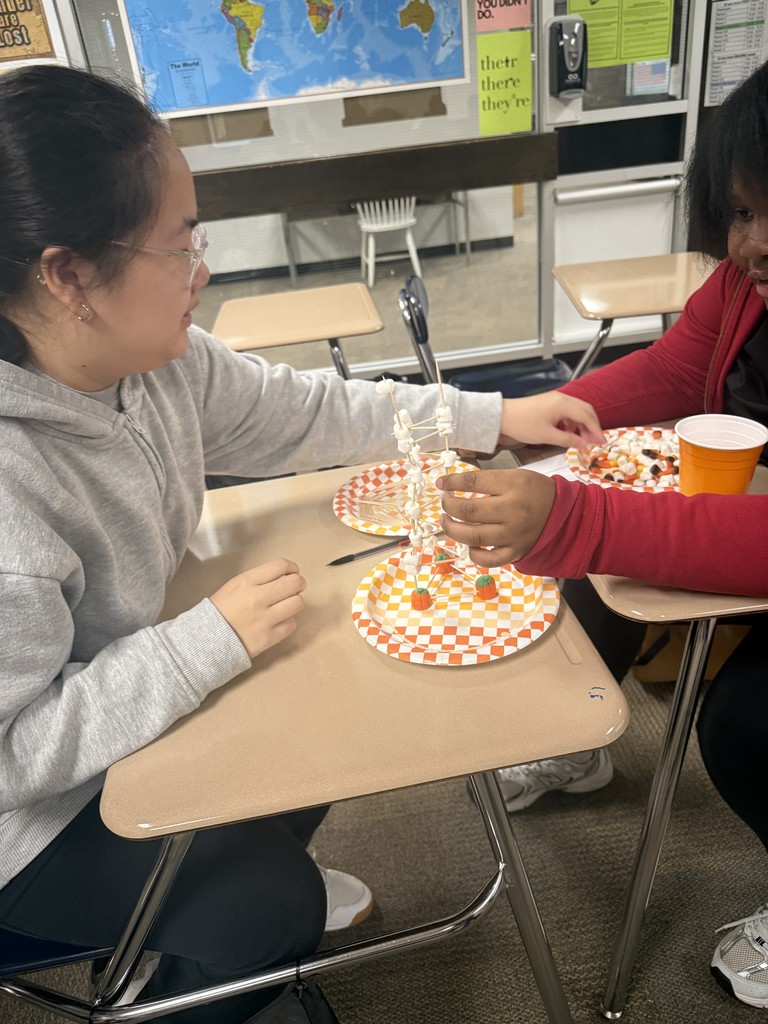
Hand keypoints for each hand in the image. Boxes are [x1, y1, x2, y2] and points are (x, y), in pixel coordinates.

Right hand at [210, 558, 306, 658]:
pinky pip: (291, 624)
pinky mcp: (268, 638)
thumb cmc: (220, 611)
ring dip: (294, 602)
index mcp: (247, 581)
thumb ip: (258, 579)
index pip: (281, 565)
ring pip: (297, 603)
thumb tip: (284, 576)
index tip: (292, 572)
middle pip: (295, 583)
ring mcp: (264, 619)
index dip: (292, 568)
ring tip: (285, 606)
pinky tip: (278, 622)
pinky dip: (287, 622)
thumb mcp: (234, 586)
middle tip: (294, 589)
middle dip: (299, 583)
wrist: (205, 641)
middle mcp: (257, 598)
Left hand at [437, 468, 555, 565]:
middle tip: (445, 502)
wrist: (563, 513)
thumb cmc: (534, 492)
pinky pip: (488, 559)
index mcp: (514, 485)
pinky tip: (469, 544)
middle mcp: (513, 511)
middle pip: (469, 511)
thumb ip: (485, 480)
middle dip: (448, 506)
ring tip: (446, 521)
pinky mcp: (515, 552)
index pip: (473, 481)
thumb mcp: (514, 476)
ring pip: (473, 536)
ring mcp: (514, 534)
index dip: (451, 482)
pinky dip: (473, 554)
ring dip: (452, 529)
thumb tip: (450, 485)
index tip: (441, 484)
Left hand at [498, 392, 603, 449]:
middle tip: (595, 441)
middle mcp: (562, 398)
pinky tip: (569, 432)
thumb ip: (568, 440)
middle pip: (586, 410)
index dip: (596, 430)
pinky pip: (568, 410)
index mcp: (563, 404)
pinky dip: (572, 421)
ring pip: (577, 410)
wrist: (502, 416)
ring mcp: (556, 399)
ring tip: (581, 439)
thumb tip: (584, 444)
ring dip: (582, 424)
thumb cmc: (521, 424)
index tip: (601, 441)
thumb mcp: (547, 436)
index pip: (587, 416)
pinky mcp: (550, 402)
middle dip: (592, 426)